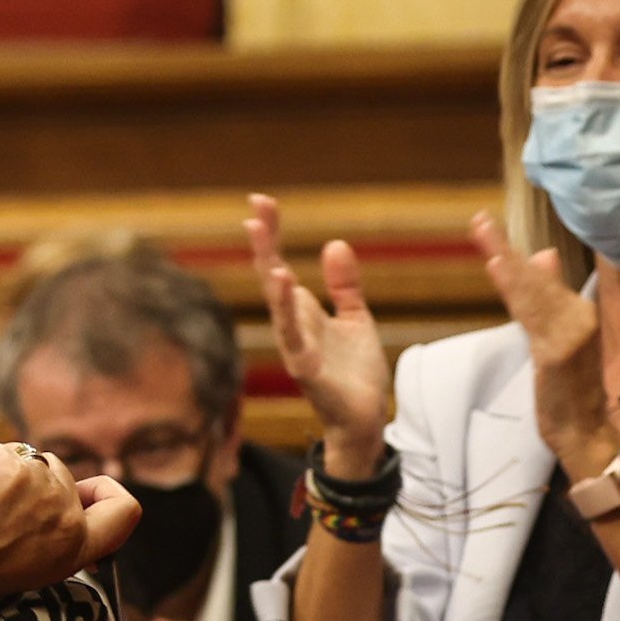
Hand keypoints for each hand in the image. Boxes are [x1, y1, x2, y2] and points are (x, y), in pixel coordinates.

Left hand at [0, 445, 130, 620]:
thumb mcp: (35, 567)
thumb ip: (59, 534)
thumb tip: (66, 499)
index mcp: (77, 545)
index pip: (127, 508)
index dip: (107, 493)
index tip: (84, 495)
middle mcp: (66, 513)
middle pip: (61, 474)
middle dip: (31, 485)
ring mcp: (39, 482)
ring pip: (28, 459)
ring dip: (4, 474)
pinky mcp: (8, 463)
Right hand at [245, 195, 395, 471]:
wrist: (364, 419)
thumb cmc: (355, 374)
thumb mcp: (356, 318)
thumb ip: (345, 285)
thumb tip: (334, 243)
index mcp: (302, 312)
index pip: (279, 264)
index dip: (271, 234)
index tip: (262, 201)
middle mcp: (292, 326)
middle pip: (271, 275)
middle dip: (263, 242)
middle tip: (255, 207)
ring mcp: (295, 346)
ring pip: (277, 301)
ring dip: (268, 267)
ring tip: (259, 233)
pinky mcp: (306, 368)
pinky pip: (294, 335)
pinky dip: (287, 310)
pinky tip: (285, 282)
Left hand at [469, 209, 615, 481]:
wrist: (586, 433)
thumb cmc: (571, 390)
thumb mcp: (558, 340)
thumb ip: (549, 300)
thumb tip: (543, 256)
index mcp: (577, 312)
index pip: (539, 278)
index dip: (514, 253)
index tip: (486, 227)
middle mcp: (579, 317)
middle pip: (535, 279)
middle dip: (504, 248)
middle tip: (478, 220)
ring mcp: (571, 333)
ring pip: (532, 293)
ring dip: (507, 262)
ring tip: (484, 234)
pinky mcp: (559, 351)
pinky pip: (532, 317)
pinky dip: (516, 291)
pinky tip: (499, 269)